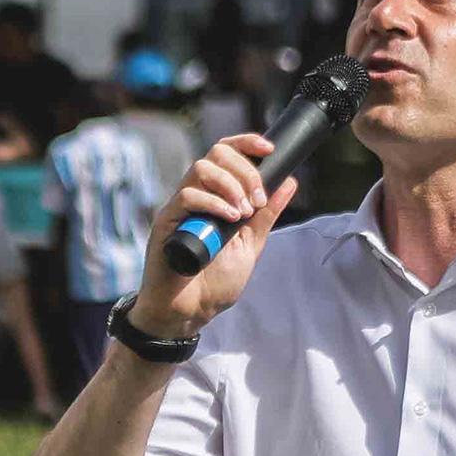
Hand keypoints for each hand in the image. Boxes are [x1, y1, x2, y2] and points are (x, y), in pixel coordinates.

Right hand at [132, 132, 295, 337]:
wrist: (190, 312)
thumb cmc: (215, 281)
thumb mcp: (250, 245)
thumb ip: (266, 216)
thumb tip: (289, 182)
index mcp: (216, 196)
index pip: (226, 153)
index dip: (247, 143)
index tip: (270, 149)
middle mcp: (197, 195)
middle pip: (216, 153)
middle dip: (245, 170)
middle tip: (257, 200)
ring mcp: (180, 207)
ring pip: (201, 168)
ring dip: (231, 185)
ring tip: (243, 212)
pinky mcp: (166, 222)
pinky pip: (187, 196)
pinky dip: (213, 203)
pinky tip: (229, 219)